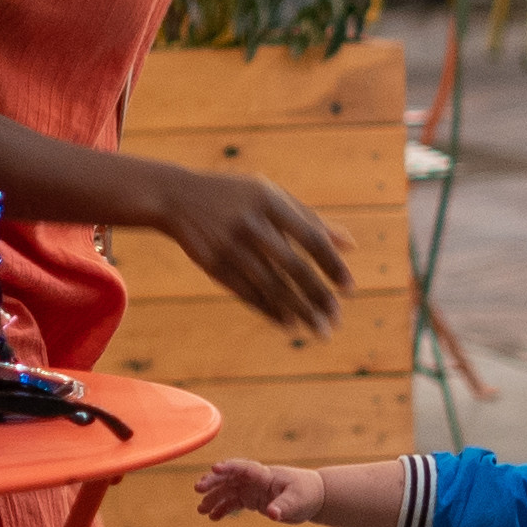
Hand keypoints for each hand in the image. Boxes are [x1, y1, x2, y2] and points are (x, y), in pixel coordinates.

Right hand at [149, 166, 351, 335]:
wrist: (175, 196)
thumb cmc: (235, 196)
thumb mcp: (271, 196)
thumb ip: (310, 219)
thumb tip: (351, 247)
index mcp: (269, 202)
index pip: (310, 237)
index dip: (331, 264)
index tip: (350, 289)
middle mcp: (250, 224)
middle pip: (293, 267)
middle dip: (317, 296)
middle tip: (336, 319)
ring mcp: (229, 245)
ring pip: (270, 285)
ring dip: (298, 311)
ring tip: (319, 329)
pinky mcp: (211, 263)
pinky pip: (246, 292)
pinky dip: (269, 310)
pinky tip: (288, 324)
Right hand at [193, 460, 324, 523]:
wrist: (313, 497)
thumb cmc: (307, 494)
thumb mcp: (298, 501)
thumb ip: (284, 506)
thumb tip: (273, 514)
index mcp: (265, 474)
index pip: (244, 468)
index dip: (229, 467)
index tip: (214, 469)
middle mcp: (254, 480)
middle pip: (229, 477)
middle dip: (213, 482)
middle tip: (198, 489)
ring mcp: (251, 489)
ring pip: (227, 490)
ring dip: (213, 498)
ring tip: (200, 510)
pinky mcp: (251, 499)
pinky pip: (232, 502)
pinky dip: (222, 508)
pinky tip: (213, 517)